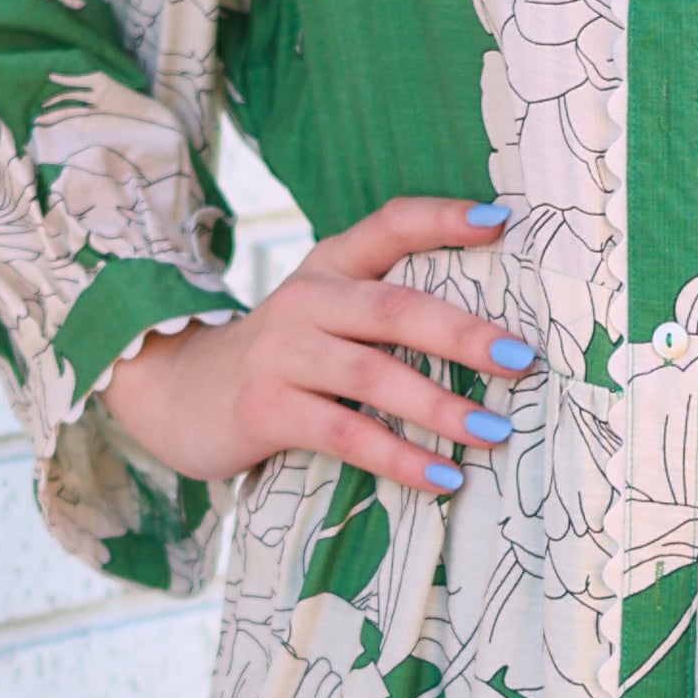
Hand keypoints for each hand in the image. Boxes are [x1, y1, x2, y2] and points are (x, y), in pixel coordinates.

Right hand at [97, 192, 532, 496]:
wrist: (176, 395)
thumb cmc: (281, 359)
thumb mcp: (324, 316)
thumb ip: (384, 312)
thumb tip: (495, 339)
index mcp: (330, 266)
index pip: (390, 224)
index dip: (444, 218)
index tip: (503, 222)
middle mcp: (306, 299)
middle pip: (394, 308)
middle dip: (464, 333)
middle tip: (521, 359)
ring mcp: (281, 352)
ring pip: (373, 374)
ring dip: (441, 407)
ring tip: (495, 432)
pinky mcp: (265, 408)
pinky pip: (345, 433)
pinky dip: (400, 458)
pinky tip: (444, 478)